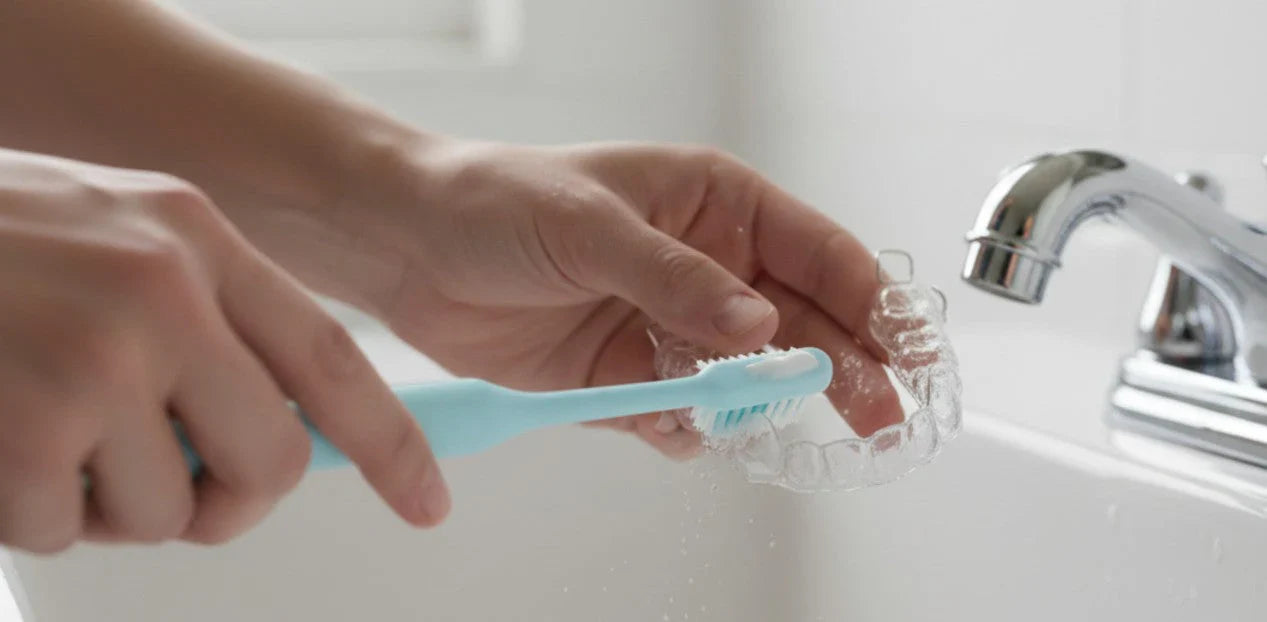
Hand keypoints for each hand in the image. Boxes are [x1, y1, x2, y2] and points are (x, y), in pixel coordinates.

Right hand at [0, 149, 447, 552]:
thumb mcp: (106, 242)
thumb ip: (197, 318)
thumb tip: (270, 429)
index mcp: (193, 237)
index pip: (328, 357)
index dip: (385, 442)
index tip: (427, 503)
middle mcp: (163, 287)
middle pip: (270, 459)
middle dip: (226, 501)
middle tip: (170, 492)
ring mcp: (98, 354)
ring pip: (169, 511)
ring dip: (106, 503)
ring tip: (40, 435)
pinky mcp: (29, 424)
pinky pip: (67, 531)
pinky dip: (28, 514)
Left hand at [325, 140, 903, 457]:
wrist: (406, 246)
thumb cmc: (495, 199)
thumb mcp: (591, 225)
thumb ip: (676, 280)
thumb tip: (756, 329)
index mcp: (712, 205)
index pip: (816, 252)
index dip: (870, 300)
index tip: (908, 349)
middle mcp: (701, 267)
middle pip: (799, 324)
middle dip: (841, 367)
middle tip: (878, 416)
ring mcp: (665, 324)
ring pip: (743, 378)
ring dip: (757, 406)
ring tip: (757, 424)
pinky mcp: (624, 375)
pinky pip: (679, 413)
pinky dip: (685, 429)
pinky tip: (678, 430)